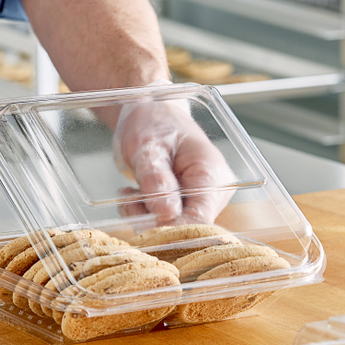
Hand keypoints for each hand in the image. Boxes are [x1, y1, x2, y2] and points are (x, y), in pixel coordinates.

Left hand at [113, 96, 235, 222]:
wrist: (152, 115)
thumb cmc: (152, 123)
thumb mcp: (147, 145)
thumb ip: (155, 178)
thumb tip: (166, 213)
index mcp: (211, 173)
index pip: (200, 219)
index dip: (171, 229)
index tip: (141, 224)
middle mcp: (215, 191)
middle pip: (188, 227)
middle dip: (154, 222)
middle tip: (129, 202)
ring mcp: (204, 199)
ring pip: (175, 227)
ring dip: (147, 217)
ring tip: (130, 195)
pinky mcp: (190, 204)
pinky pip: (169, 221)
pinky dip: (147, 214)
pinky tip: (135, 197)